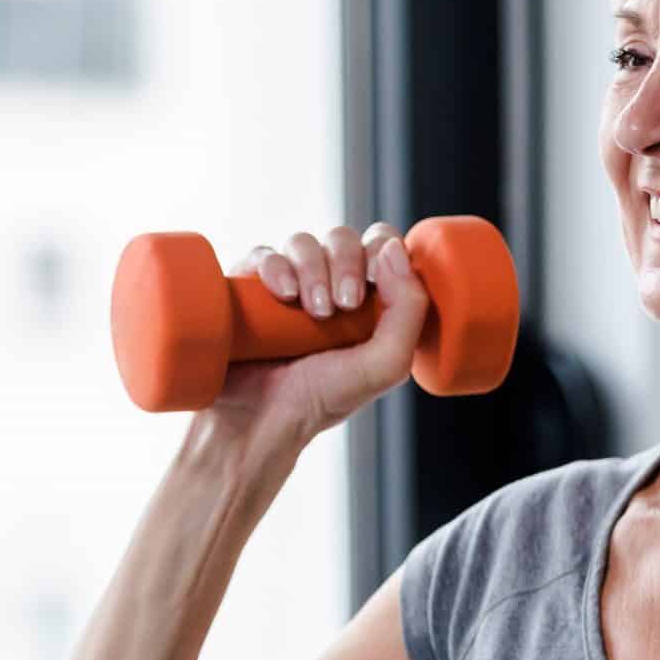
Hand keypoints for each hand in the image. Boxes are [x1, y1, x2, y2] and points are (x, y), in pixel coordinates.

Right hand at [199, 221, 430, 447]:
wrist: (258, 422)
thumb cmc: (322, 400)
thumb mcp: (385, 365)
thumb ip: (409, 309)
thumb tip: (393, 248)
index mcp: (368, 301)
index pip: (382, 246)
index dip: (381, 251)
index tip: (372, 285)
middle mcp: (329, 287)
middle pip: (343, 238)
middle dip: (347, 263)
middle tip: (341, 306)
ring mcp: (288, 285)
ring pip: (304, 241)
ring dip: (312, 268)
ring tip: (311, 311)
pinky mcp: (250, 287)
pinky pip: (264, 253)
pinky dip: (275, 266)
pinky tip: (282, 296)